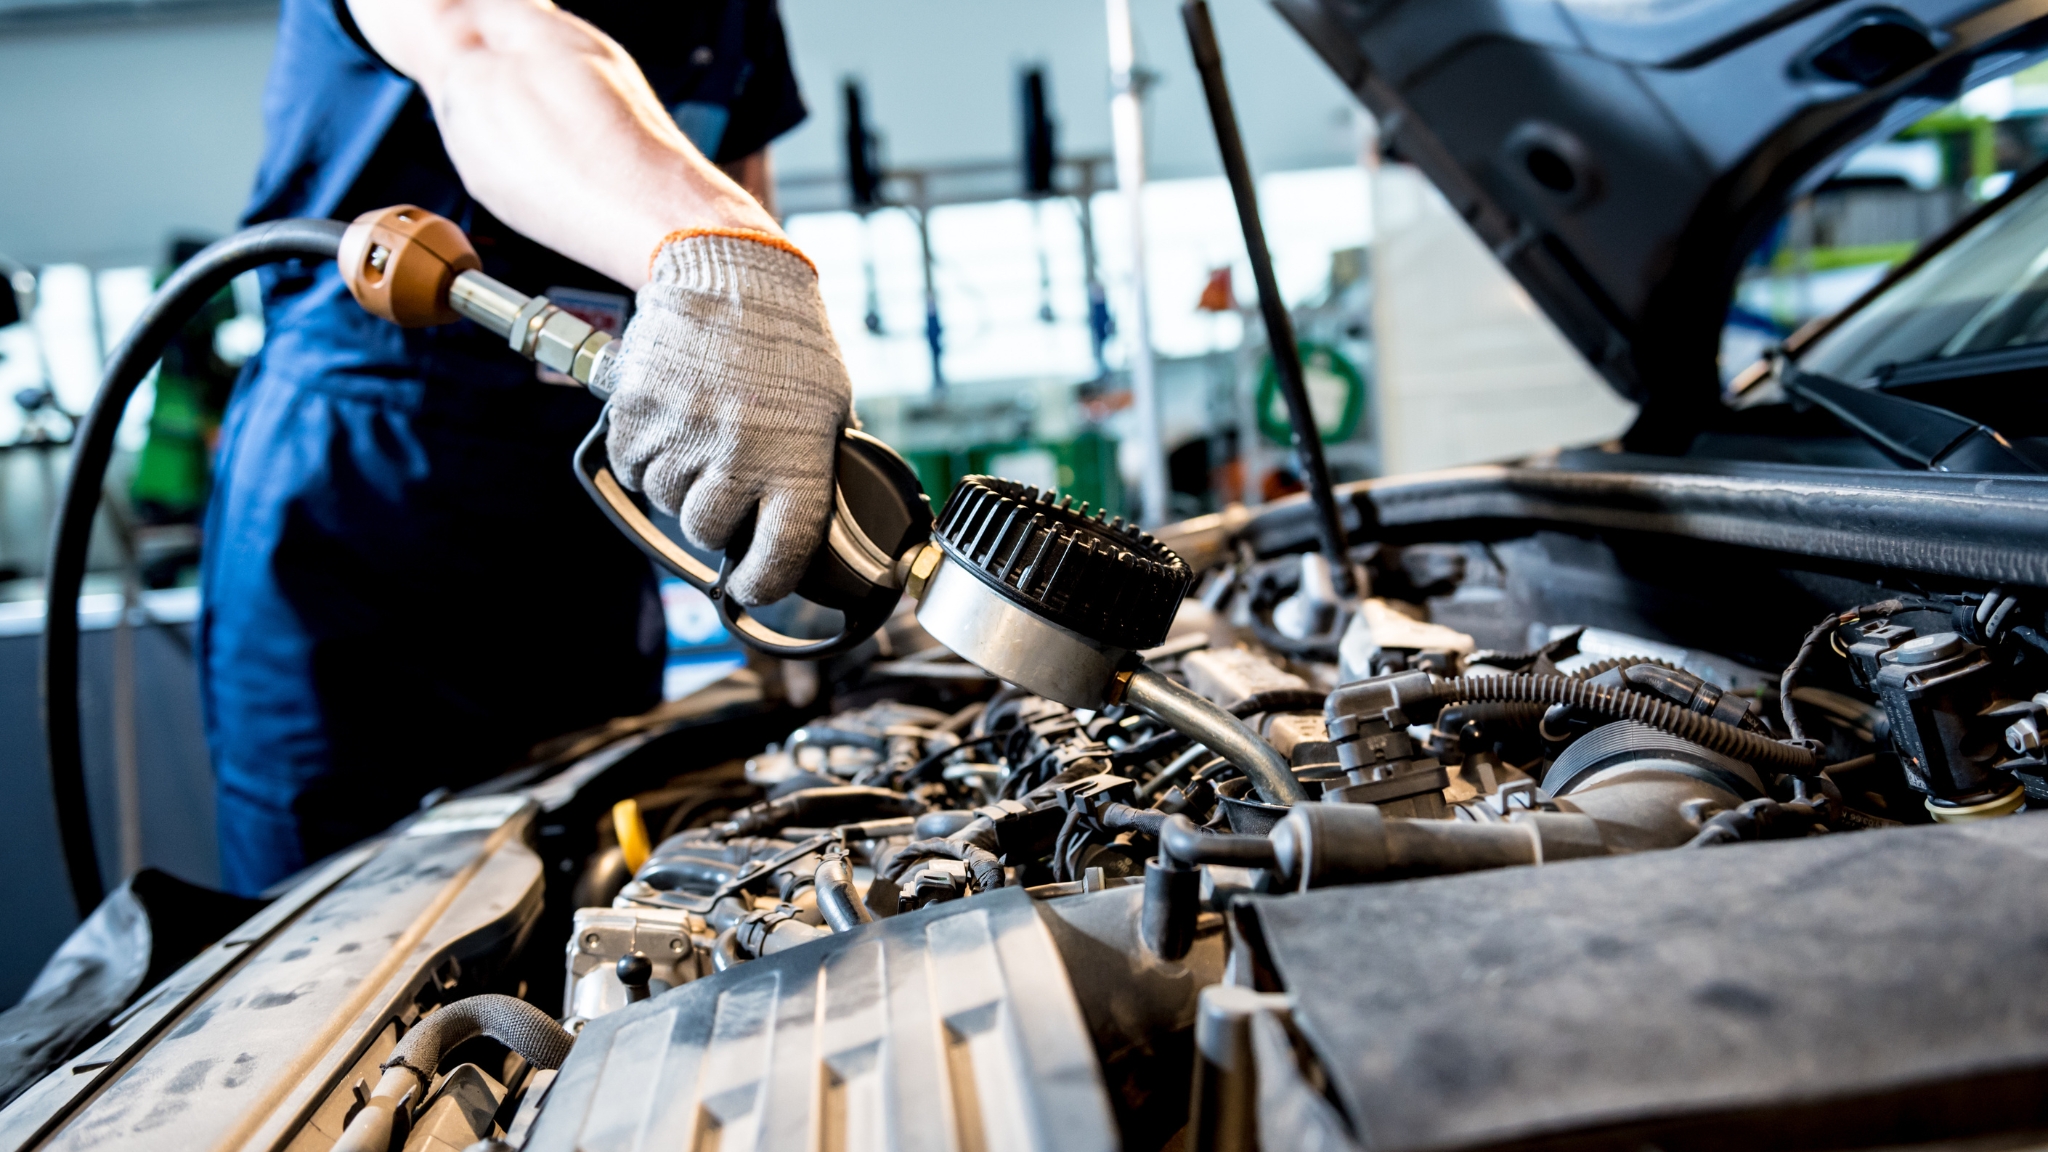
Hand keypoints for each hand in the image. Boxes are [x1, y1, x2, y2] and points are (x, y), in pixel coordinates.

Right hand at [599, 231, 852, 604]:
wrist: (732, 271)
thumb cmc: (789, 340)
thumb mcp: (832, 409)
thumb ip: (814, 471)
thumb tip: (807, 526)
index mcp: (795, 461)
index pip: (777, 558)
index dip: (762, 583)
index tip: (753, 584)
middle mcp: (736, 455)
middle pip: (708, 531)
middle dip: (717, 517)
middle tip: (727, 482)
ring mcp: (681, 434)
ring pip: (665, 500)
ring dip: (679, 483)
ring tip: (702, 437)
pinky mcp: (636, 412)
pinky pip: (631, 467)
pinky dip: (645, 457)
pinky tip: (671, 424)